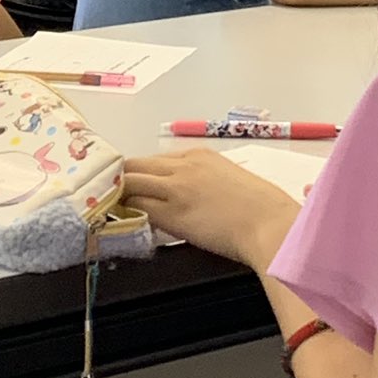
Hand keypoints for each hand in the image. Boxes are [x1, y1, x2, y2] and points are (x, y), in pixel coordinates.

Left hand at [123, 151, 299, 268]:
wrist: (268, 223)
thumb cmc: (261, 206)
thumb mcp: (230, 178)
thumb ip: (205, 180)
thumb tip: (191, 195)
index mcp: (199, 155)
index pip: (155, 160)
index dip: (141, 174)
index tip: (134, 186)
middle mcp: (183, 165)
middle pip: (135, 165)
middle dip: (120, 179)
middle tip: (110, 195)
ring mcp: (175, 188)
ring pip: (130, 182)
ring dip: (117, 194)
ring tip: (108, 208)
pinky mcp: (171, 213)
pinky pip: (138, 207)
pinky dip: (126, 212)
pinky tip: (121, 219)